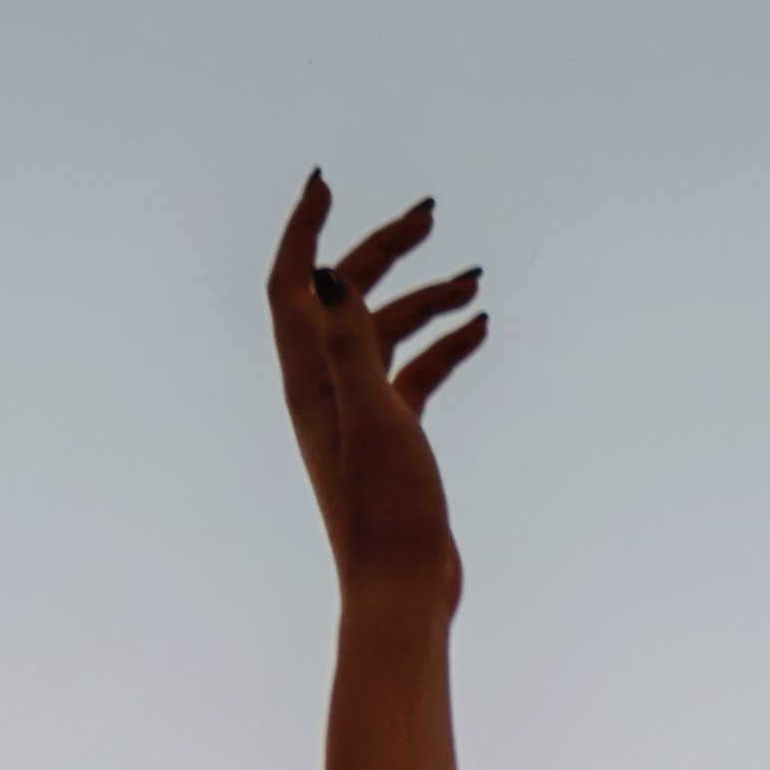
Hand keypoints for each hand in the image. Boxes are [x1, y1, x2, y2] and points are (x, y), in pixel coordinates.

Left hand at [267, 173, 489, 606]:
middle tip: (428, 215)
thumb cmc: (384, 513)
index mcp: (310, 379)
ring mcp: (361, 412)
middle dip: (382, 250)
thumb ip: (349, 347)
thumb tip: (324, 277)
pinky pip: (416, 372)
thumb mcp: (372, 420)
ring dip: (425, 299)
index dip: (303, 229)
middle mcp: (327, 388)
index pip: (291, 286)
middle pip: (346, 298)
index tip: (325, 183)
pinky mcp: (393, 436)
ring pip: (388, 333)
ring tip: (474, 280)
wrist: (403, 586)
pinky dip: (444, 345)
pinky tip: (479, 329)